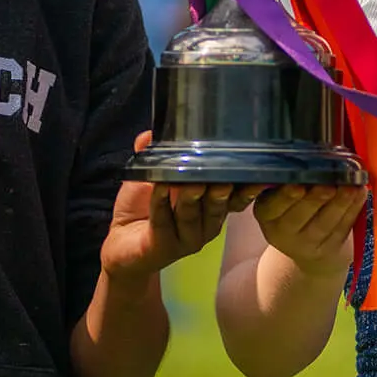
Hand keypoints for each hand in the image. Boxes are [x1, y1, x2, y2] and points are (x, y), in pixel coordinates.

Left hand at [101, 135, 264, 283]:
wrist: (121, 243)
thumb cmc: (143, 208)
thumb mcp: (151, 177)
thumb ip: (156, 155)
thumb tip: (152, 130)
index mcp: (212, 207)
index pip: (235, 198)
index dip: (246, 187)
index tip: (256, 173)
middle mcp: (205, 224)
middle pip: (217, 206)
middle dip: (221, 191)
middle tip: (223, 177)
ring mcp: (187, 238)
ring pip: (192, 215)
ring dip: (191, 198)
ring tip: (192, 183)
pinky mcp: (163, 246)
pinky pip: (164, 222)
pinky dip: (161, 203)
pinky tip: (160, 187)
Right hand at [253, 184, 370, 279]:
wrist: (304, 246)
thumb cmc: (291, 207)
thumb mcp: (279, 196)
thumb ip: (287, 179)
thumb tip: (306, 156)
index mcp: (266, 213)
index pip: (274, 205)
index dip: (285, 196)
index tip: (298, 185)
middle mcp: (282, 232)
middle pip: (299, 216)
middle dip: (315, 199)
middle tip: (328, 185)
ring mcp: (306, 244)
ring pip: (324, 224)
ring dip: (340, 203)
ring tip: (351, 187)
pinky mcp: (328, 249)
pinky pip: (342, 229)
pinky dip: (353, 210)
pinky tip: (360, 193)